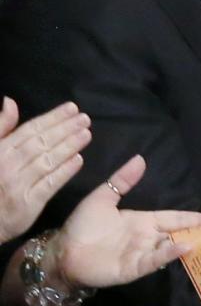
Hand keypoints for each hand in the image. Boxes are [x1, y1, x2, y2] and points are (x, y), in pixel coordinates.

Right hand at [0, 100, 89, 242]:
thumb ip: (1, 127)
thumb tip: (10, 102)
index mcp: (0, 150)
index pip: (29, 130)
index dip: (52, 118)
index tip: (72, 108)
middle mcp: (8, 164)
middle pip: (41, 142)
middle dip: (65, 129)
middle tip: (85, 119)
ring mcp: (19, 184)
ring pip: (47, 161)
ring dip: (68, 146)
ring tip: (86, 135)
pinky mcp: (29, 203)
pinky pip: (49, 184)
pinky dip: (64, 171)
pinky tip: (79, 161)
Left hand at [53, 157, 200, 288]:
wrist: (63, 250)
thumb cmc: (83, 226)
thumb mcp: (103, 197)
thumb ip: (122, 180)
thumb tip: (141, 159)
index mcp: (144, 221)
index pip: (175, 218)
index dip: (196, 218)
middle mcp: (148, 238)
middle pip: (180, 234)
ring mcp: (143, 254)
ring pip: (172, 248)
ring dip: (192, 244)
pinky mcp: (134, 268)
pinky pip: (155, 260)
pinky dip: (170, 254)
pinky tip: (184, 247)